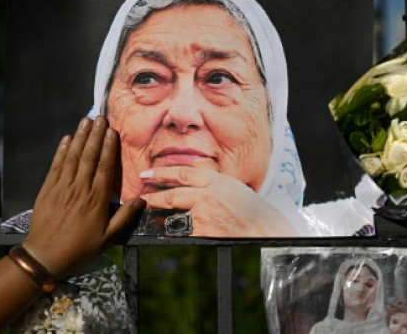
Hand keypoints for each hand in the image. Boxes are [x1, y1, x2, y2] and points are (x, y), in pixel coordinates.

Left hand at [23, 116, 145, 278]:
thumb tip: (142, 200)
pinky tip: (66, 138)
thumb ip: (124, 218)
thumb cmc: (79, 249)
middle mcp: (80, 188)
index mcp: (96, 200)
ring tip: (85, 120)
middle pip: (89, 156)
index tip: (112, 131)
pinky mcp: (47, 189)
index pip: (104, 167)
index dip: (109, 147)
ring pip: (72, 157)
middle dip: (95, 135)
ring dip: (79, 137)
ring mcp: (62, 187)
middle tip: (100, 117)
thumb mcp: (107, 239)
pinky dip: (61, 150)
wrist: (44, 256)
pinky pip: (56, 165)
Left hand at [138, 167, 297, 236]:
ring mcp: (205, 215)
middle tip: (140, 196)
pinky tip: (168, 233)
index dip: (162, 173)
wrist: (267, 231)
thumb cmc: (253, 211)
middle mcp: (209, 195)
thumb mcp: (233, 187)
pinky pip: (184, 232)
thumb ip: (212, 184)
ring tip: (150, 215)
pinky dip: (176, 233)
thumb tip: (189, 184)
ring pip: (175, 215)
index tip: (146, 174)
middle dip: (153, 195)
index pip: (183, 173)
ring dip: (161, 217)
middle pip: (173, 193)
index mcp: (216, 181)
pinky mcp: (204, 233)